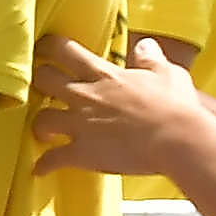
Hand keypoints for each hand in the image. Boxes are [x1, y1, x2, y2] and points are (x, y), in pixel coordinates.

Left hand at [21, 31, 208, 185]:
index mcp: (104, 75)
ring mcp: (80, 125)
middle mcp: (85, 96)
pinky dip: (44, 165)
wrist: (176, 140)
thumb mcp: (168, 74)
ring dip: (38, 125)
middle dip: (39, 82)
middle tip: (41, 87)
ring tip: (43, 131)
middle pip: (43, 80)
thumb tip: (145, 45)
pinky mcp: (82, 153)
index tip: (44, 49)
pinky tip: (41, 170)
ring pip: (41, 119)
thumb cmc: (176, 106)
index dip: (49, 48)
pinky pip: (52, 159)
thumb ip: (151, 59)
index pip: (65, 51)